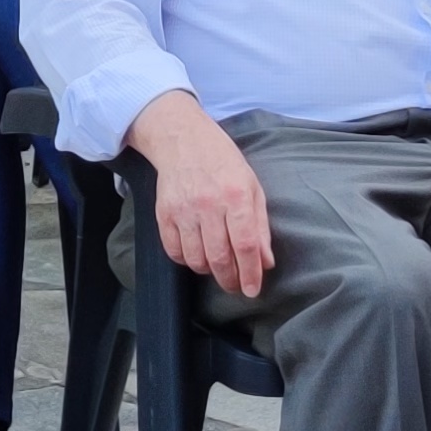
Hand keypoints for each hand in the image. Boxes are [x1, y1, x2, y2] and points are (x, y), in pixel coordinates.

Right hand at [140, 101, 278, 297]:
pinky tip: (197, 256)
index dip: (250, 273)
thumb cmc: (223, 162)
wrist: (183, 140)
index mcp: (236, 196)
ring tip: (218, 269)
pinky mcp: (164, 214)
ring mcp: (184, 210)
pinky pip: (174, 251)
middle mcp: (209, 205)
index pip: (246, 245)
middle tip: (236, 287)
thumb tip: (265, 262)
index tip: (252, 290)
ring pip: (196, 259)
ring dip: (209, 271)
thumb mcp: (252, 187)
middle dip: (230, 280)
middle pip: (220, 258)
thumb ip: (260, 226)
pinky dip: (187, 261)